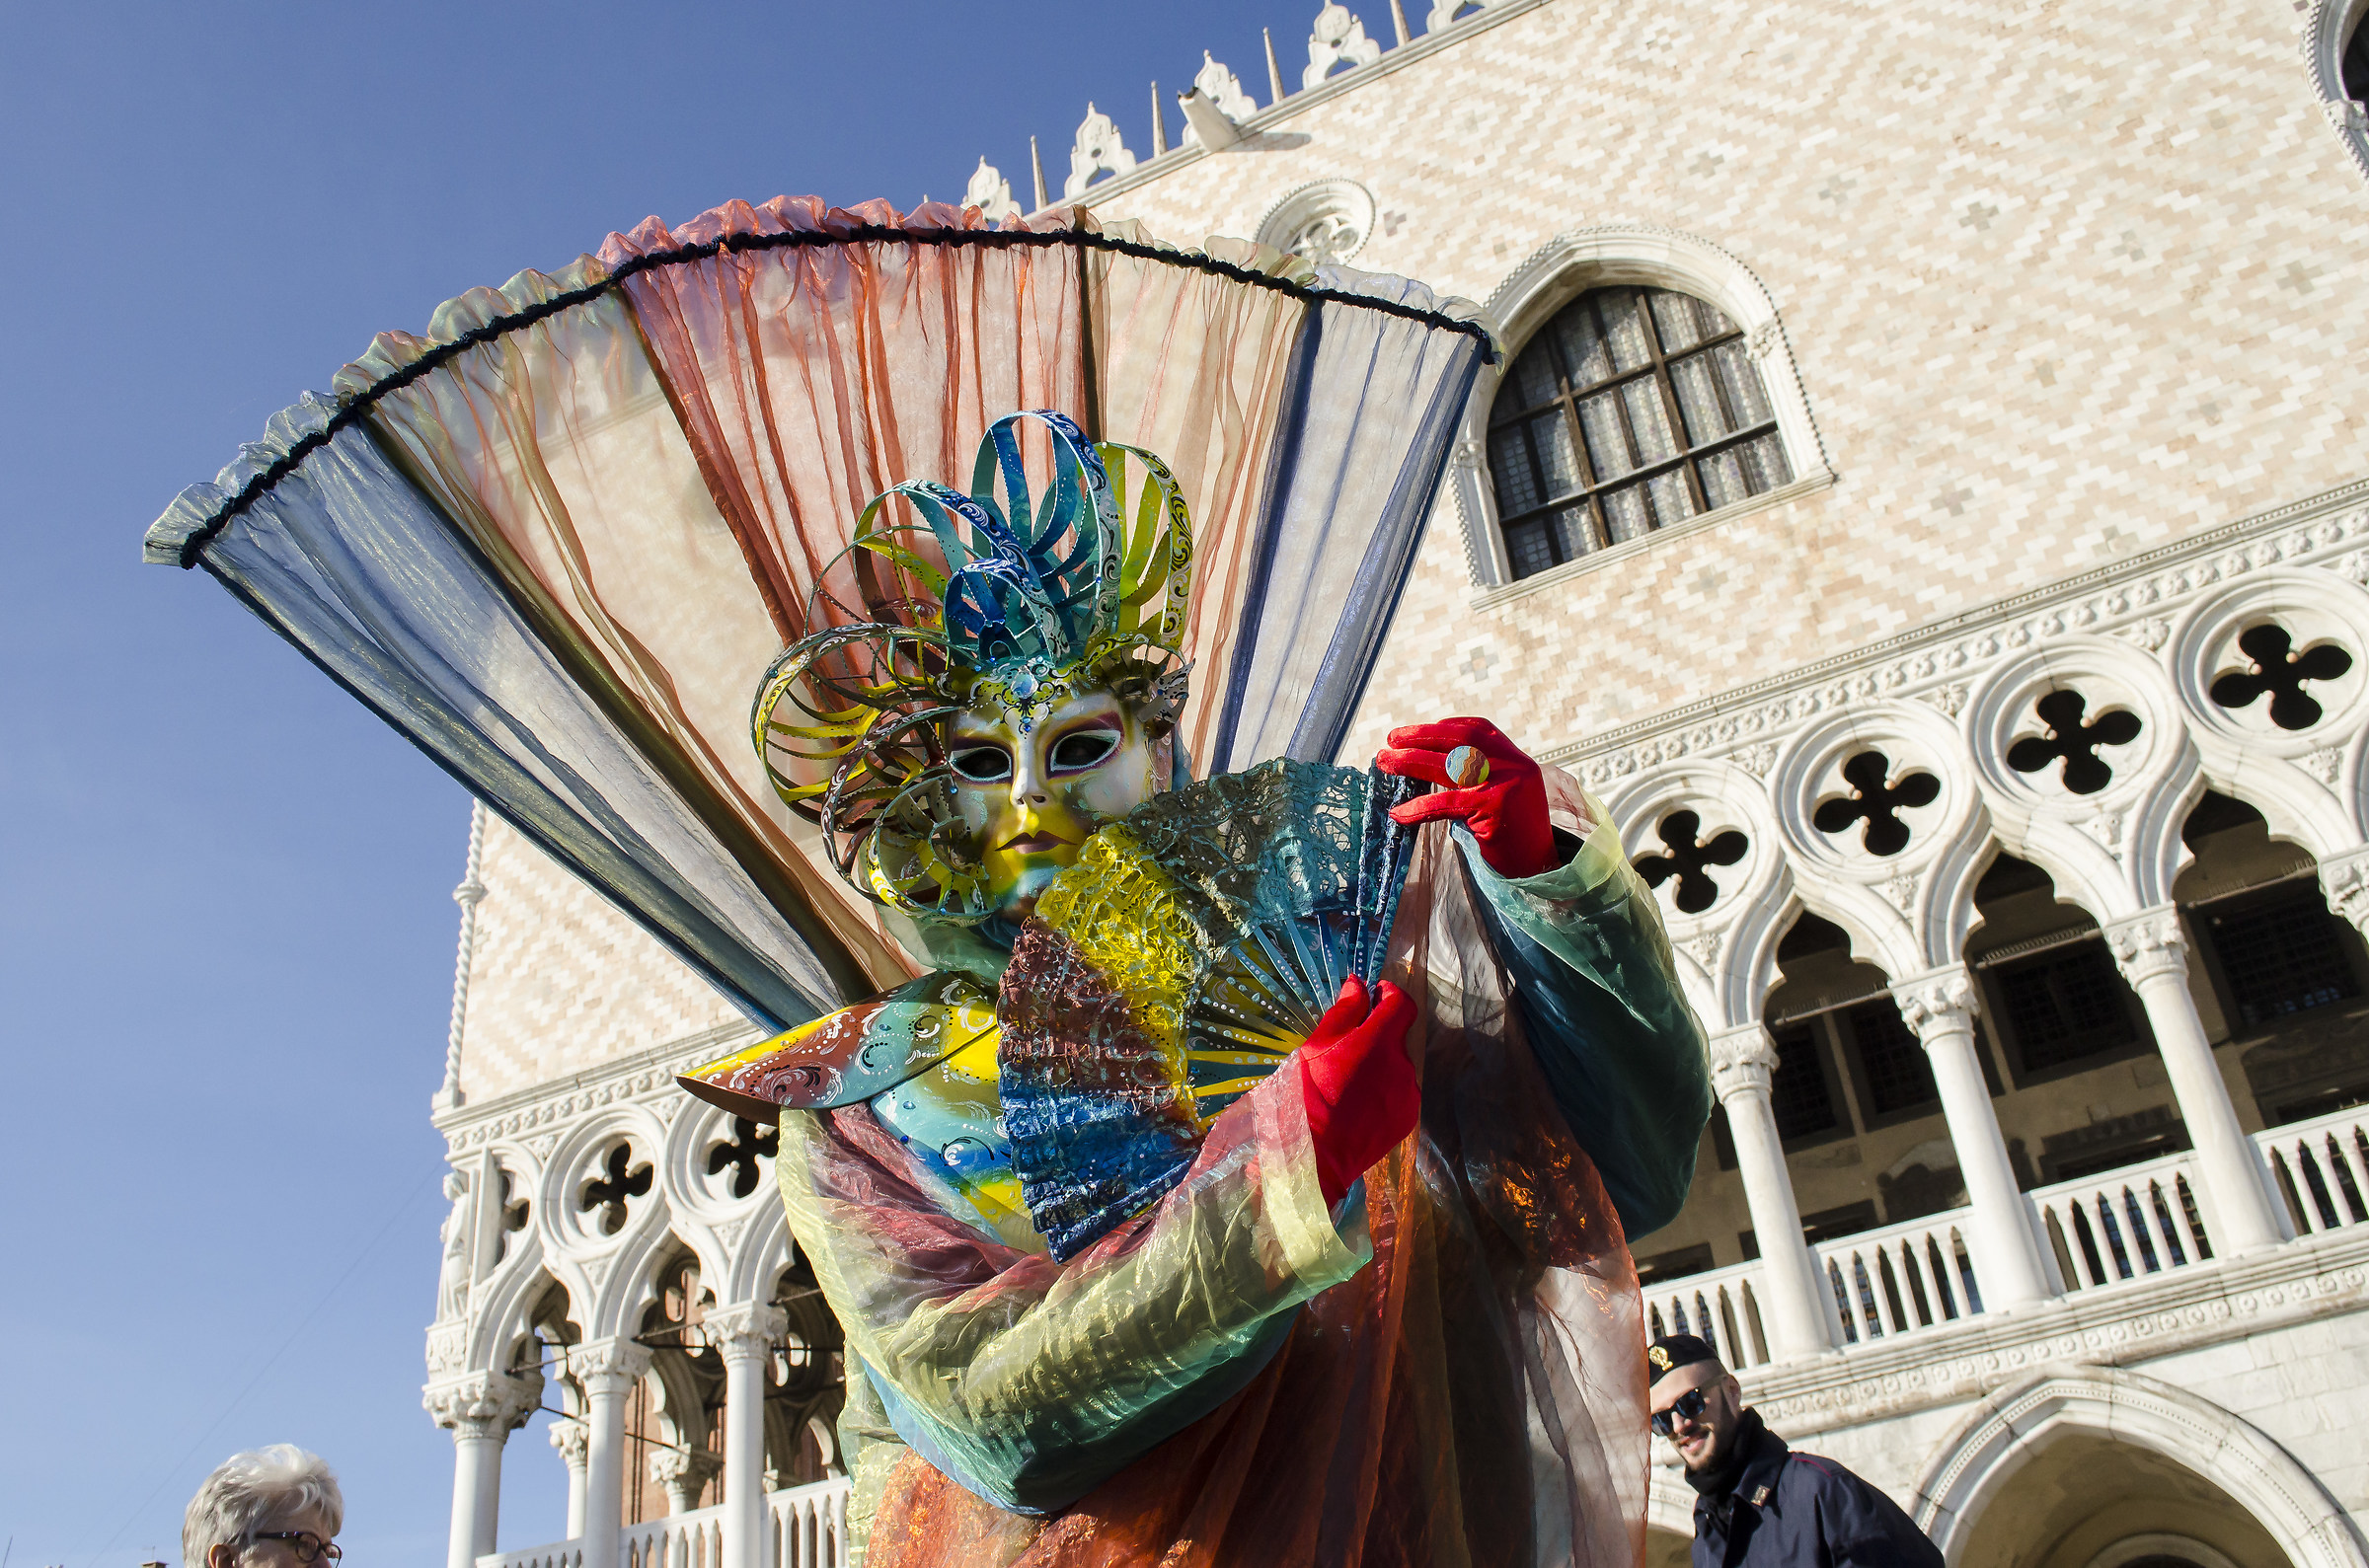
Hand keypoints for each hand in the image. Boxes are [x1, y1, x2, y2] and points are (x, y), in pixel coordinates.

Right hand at [1299, 976, 1419, 1206]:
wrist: (1316, 1156)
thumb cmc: (1308, 1094)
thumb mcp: (1316, 1046)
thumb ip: (1344, 1012)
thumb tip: (1359, 984)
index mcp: (1380, 1042)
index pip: (1402, 1004)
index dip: (1390, 994)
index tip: (1375, 995)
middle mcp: (1402, 1065)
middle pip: (1394, 1039)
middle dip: (1375, 1039)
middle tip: (1344, 1053)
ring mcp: (1408, 1094)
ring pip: (1396, 1068)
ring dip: (1379, 1068)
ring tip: (1348, 1086)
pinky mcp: (1408, 1118)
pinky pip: (1398, 1094)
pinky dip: (1383, 1093)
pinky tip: (1358, 1106)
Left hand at [1375, 717, 1556, 877]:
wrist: (1539, 868)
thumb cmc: (1515, 835)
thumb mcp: (1505, 795)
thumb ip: (1481, 776)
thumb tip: (1433, 763)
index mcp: (1516, 759)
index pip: (1479, 729)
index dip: (1445, 726)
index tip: (1418, 731)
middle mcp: (1514, 766)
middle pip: (1461, 739)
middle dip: (1423, 735)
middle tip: (1392, 738)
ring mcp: (1505, 786)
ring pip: (1449, 766)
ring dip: (1411, 761)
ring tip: (1384, 761)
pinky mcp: (1493, 810)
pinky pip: (1446, 804)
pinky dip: (1419, 808)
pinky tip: (1399, 813)